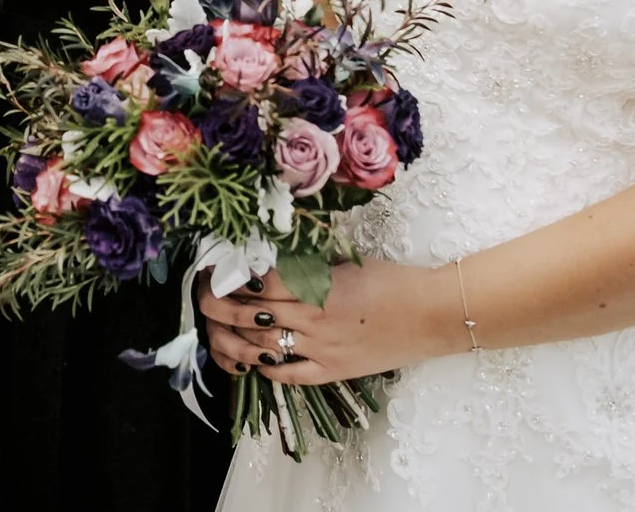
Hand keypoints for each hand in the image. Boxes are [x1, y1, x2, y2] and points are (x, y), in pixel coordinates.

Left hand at [197, 260, 451, 384]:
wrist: (431, 315)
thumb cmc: (393, 280)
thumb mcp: (346, 260)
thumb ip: (308, 264)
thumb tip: (269, 260)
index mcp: (317, 286)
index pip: (258, 283)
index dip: (231, 277)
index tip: (214, 269)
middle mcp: (313, 319)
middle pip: (252, 315)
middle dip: (220, 305)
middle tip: (203, 296)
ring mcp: (322, 349)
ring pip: (263, 346)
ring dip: (235, 337)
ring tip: (219, 326)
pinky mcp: (333, 371)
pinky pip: (290, 375)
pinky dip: (267, 368)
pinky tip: (253, 360)